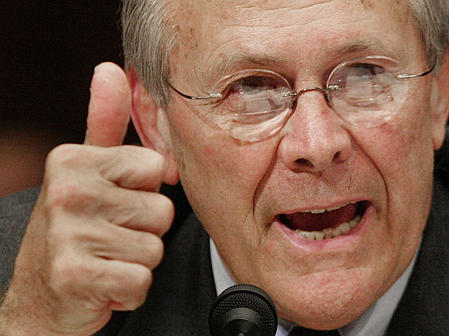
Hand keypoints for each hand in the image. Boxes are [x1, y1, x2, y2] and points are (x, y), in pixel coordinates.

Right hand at [0, 63, 173, 335]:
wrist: (42, 295)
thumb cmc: (76, 227)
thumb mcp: (88, 171)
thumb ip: (105, 123)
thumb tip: (111, 69)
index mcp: (73, 160)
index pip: (157, 168)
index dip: (146, 192)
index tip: (117, 202)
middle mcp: (66, 192)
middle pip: (162, 211)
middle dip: (144, 230)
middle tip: (110, 235)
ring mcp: (67, 235)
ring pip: (154, 248)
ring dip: (137, 261)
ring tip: (106, 257)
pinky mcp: (74, 277)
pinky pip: (141, 282)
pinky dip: (129, 290)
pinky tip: (103, 283)